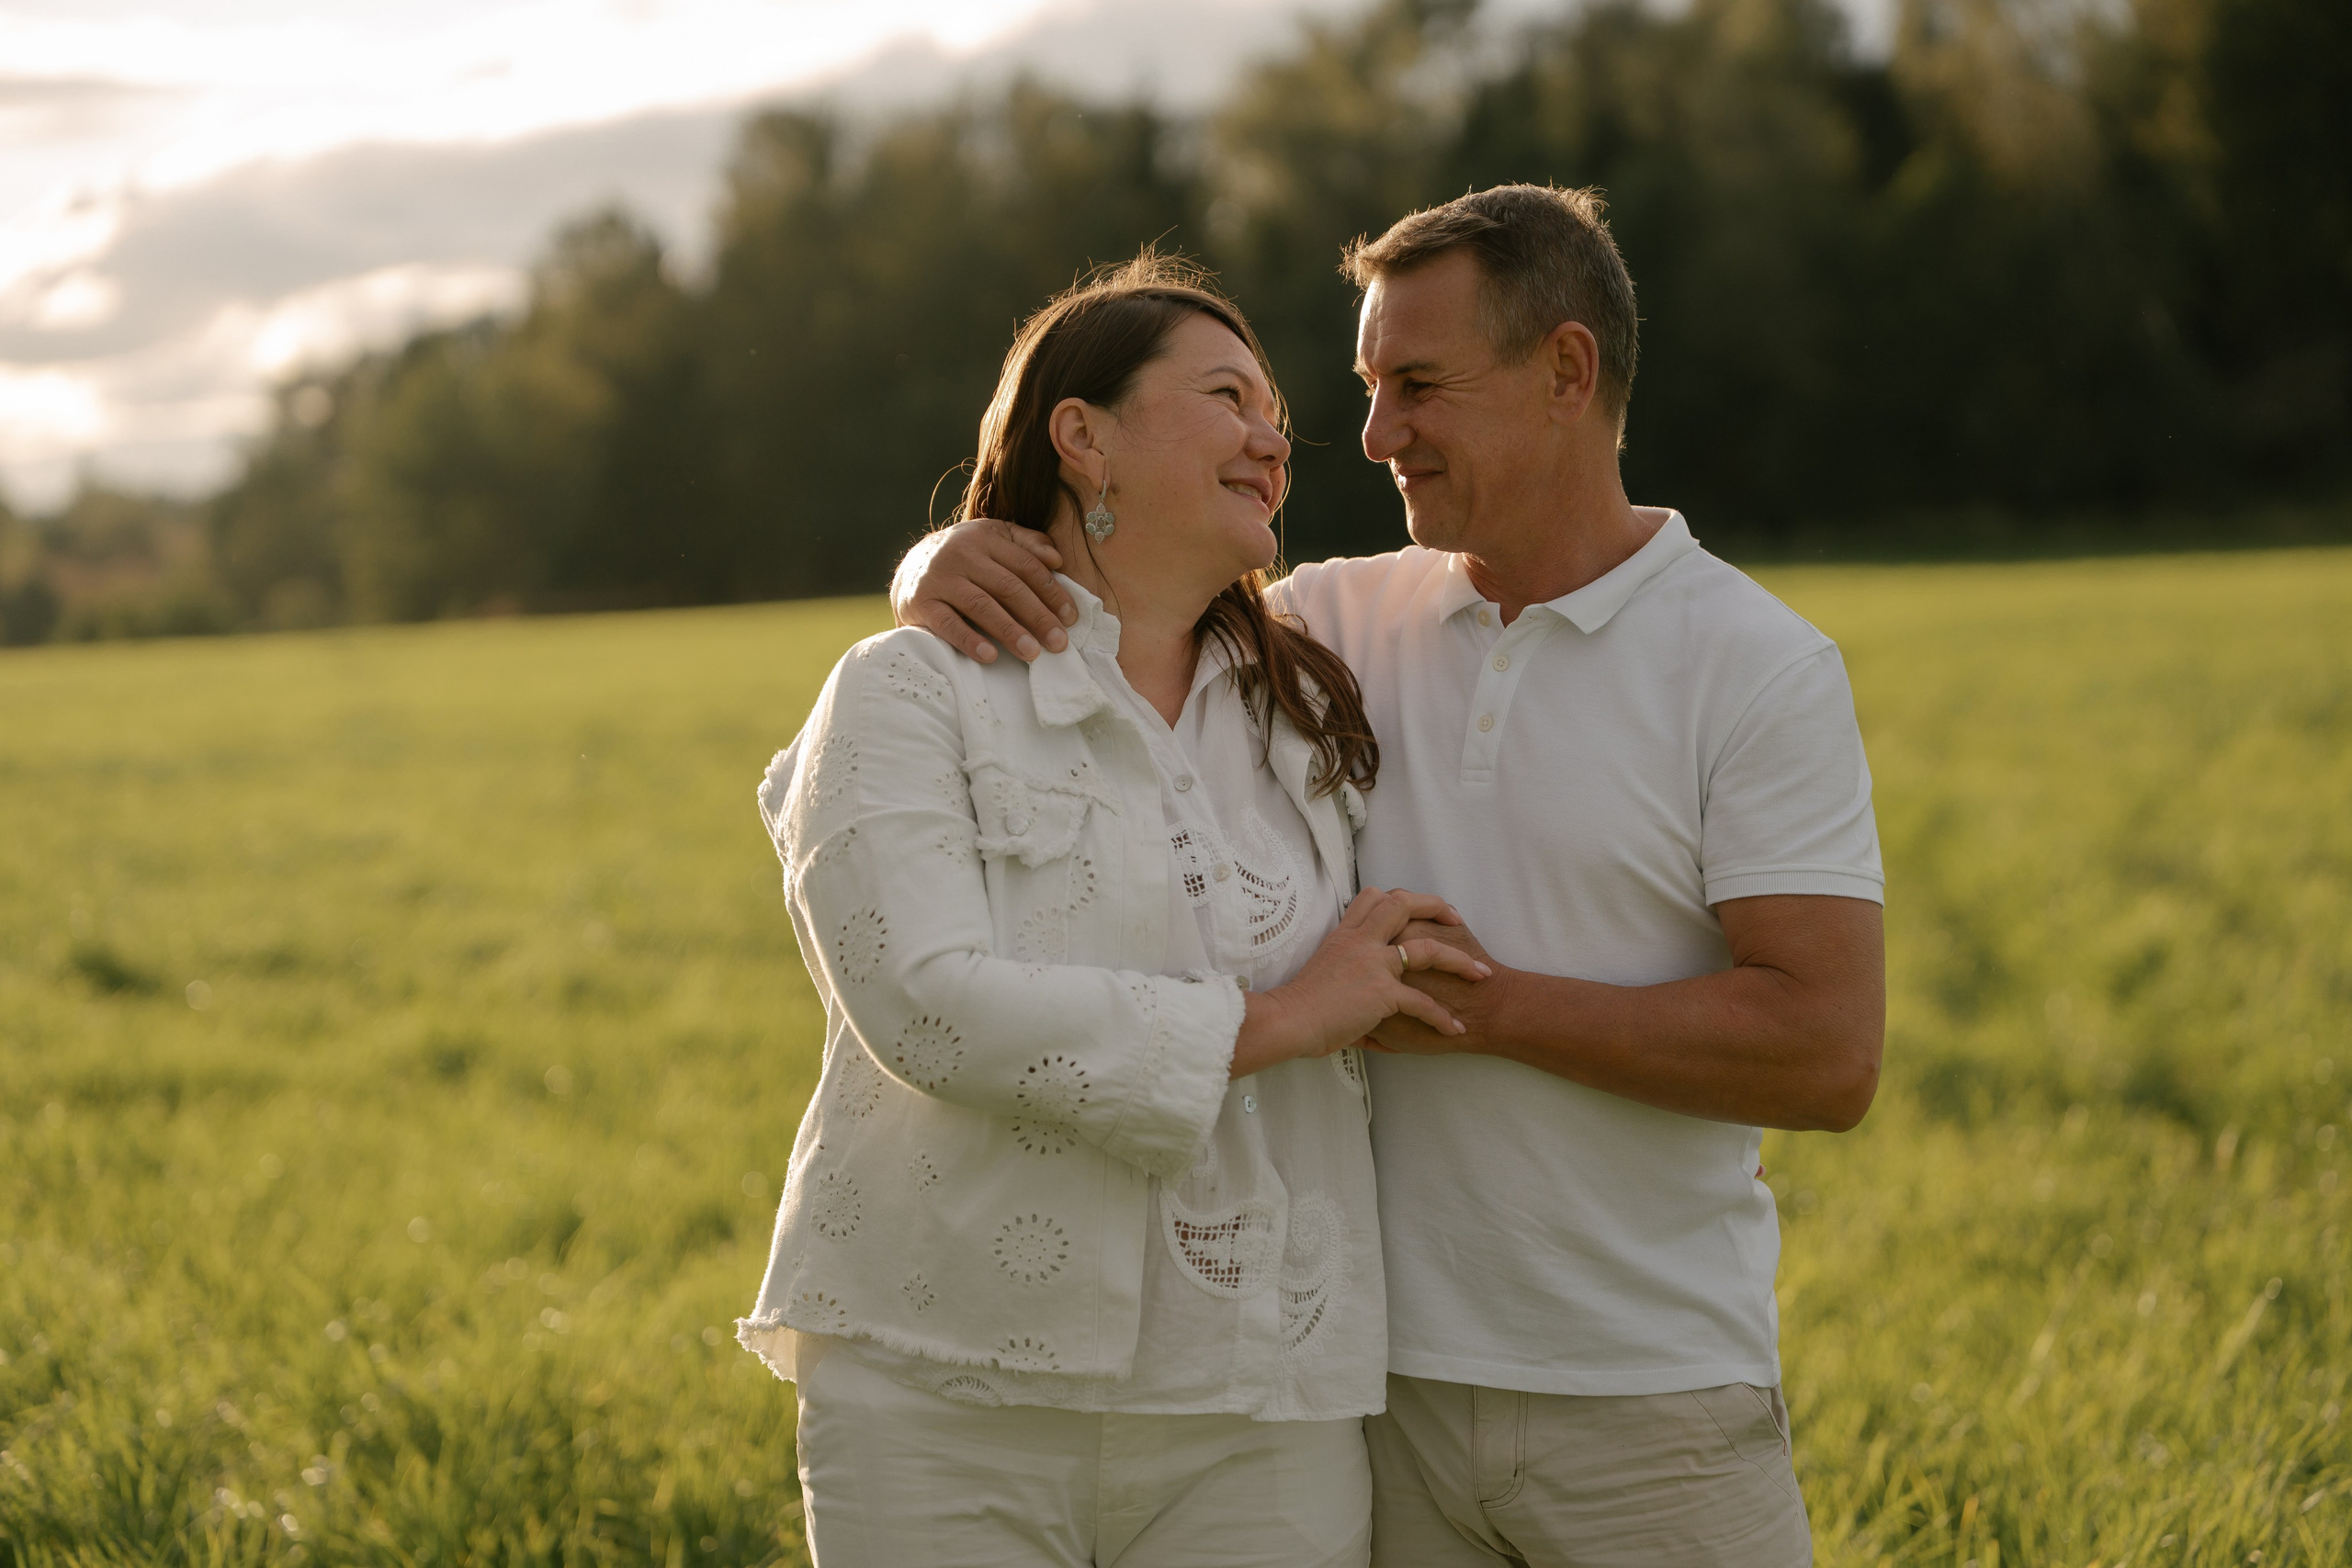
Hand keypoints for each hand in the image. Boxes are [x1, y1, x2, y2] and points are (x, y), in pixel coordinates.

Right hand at [891, 519, 1078, 663]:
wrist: (909, 571)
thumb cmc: (964, 559)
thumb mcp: (992, 540)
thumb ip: (1026, 543)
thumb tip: (1057, 559)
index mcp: (984, 537)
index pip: (1025, 565)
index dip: (1051, 592)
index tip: (1071, 618)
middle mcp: (960, 554)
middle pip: (1007, 586)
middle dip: (1037, 616)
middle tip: (1059, 643)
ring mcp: (939, 579)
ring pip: (981, 605)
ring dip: (1010, 631)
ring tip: (1032, 653)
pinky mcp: (920, 603)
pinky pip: (948, 624)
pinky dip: (969, 640)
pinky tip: (990, 656)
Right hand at [1232, 890, 1489, 1076]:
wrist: (1288, 1020)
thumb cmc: (1297, 1006)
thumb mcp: (1319, 972)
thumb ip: (1342, 969)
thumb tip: (1353, 985)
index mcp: (1345, 935)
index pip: (1374, 897)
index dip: (1400, 897)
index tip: (1419, 909)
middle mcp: (1361, 942)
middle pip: (1404, 904)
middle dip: (1437, 907)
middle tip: (1456, 919)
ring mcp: (1373, 965)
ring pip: (1428, 950)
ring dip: (1459, 961)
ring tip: (1480, 974)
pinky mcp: (1382, 993)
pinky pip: (1422, 1003)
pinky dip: (1442, 1016)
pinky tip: (1455, 1028)